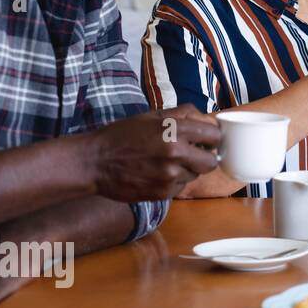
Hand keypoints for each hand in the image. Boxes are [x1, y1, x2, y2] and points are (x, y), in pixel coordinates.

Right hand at [86, 104, 220, 201]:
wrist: (93, 162)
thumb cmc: (122, 136)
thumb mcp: (151, 117)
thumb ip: (181, 114)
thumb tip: (205, 116)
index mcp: (175, 130)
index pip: (214, 136)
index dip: (212, 139)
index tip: (207, 141)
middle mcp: (176, 153)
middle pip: (212, 161)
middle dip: (205, 158)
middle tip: (192, 155)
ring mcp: (170, 175)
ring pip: (195, 175)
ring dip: (187, 170)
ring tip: (165, 163)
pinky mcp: (163, 193)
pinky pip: (180, 187)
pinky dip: (173, 182)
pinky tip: (156, 174)